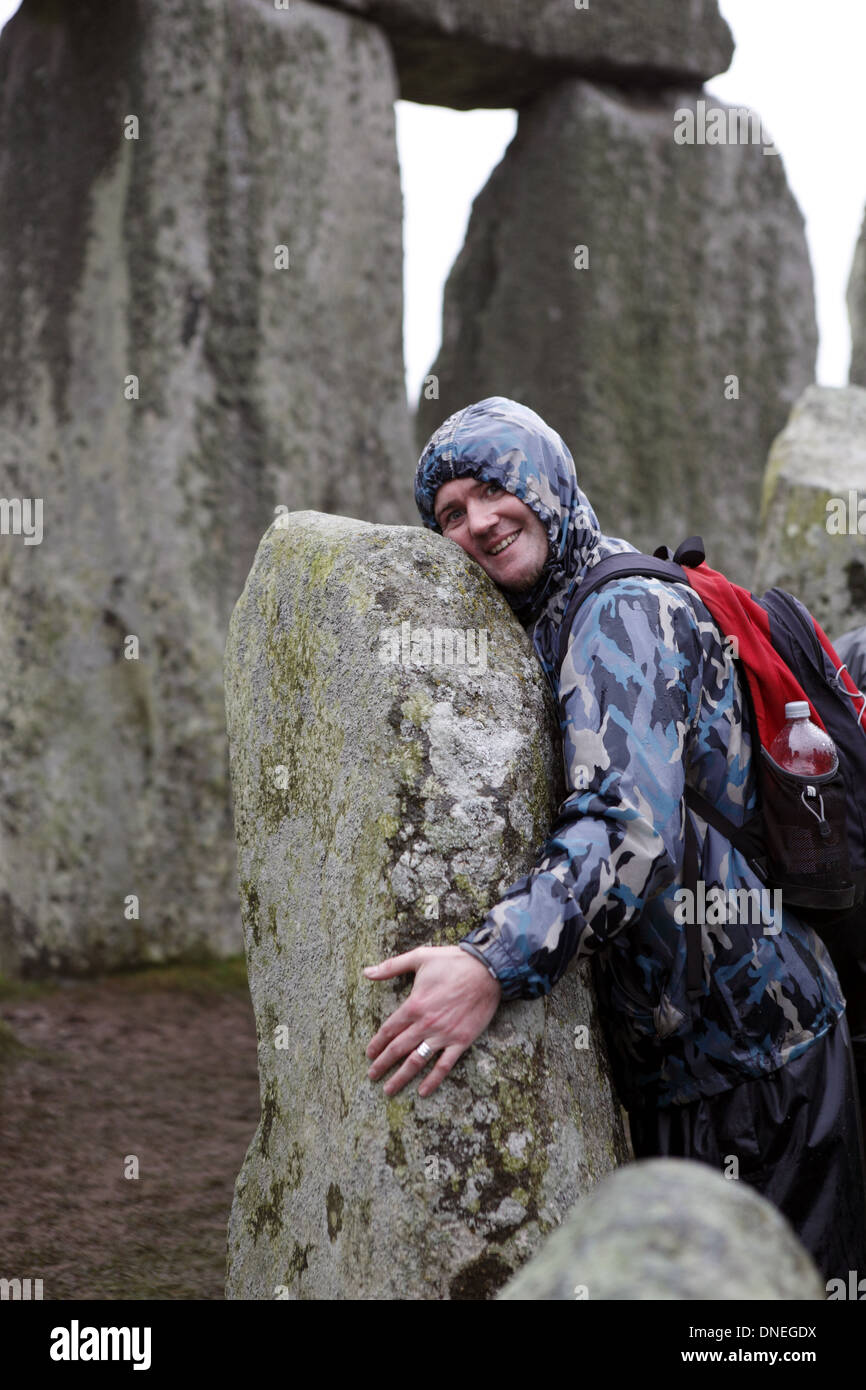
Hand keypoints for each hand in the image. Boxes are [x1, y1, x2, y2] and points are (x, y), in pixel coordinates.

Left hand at [363, 944, 501, 1096]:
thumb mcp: (419, 957)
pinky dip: (432, 1080)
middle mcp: (426, 1024)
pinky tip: (422, 1091)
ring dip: (401, 1077)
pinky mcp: (461, 1041)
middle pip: (398, 1049)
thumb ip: (391, 966)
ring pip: (416, 1061)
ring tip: (389, 1089)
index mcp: (414, 1005)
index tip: (368, 1054)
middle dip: (382, 1064)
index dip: (376, 1044)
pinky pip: (444, 1066)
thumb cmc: (452, 962)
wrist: (487, 970)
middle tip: (371, 1076)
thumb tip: (367, 972)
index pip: (388, 1030)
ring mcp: (443, 1035)